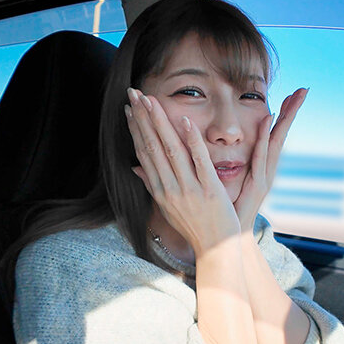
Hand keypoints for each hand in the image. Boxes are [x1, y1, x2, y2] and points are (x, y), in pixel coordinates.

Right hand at [125, 88, 240, 254]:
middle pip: (153, 146)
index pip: (143, 152)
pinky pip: (199, 161)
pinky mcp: (209, 189)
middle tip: (134, 93)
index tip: (129, 108)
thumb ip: (152, 184)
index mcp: (159, 190)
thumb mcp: (168, 207)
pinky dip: (192, 140)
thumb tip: (134, 167)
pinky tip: (185, 120)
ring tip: (151, 100)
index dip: (136, 128)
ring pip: (171, 150)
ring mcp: (189, 188)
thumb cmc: (193, 227)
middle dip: (143, 118)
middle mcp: (170, 187)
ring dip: (160, 123)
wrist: (215, 249)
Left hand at [234, 88, 308, 231]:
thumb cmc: (227, 209)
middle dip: (292, 112)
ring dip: (285, 120)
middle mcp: (267, 169)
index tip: (291, 94)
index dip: (283, 115)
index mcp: (261, 166)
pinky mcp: (257, 185)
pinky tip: (267, 121)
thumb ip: (229, 162)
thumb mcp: (228, 179)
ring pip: (276, 142)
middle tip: (304, 90)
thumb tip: (223, 146)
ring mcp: (264, 176)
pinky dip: (264, 138)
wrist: (229, 237)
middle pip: (281, 135)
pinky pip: (261, 156)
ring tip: (294, 99)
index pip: (273, 135)